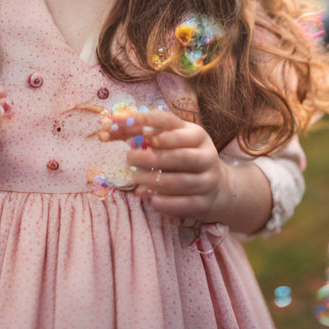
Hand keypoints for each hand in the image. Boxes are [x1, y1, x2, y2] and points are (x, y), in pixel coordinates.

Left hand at [99, 107, 229, 221]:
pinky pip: (184, 204)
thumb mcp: (170, 139)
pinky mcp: (204, 202)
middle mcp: (206, 154)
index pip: (173, 125)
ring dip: (153, 181)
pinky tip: (149, 199)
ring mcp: (207, 180)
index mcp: (196, 134)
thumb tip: (112, 126)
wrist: (216, 187)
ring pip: (180, 181)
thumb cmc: (183, 155)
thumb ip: (143, 133)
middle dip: (151, 158)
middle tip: (129, 158)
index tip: (138, 131)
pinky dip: (165, 202)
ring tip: (134, 179)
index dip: (154, 125)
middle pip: (179, 156)